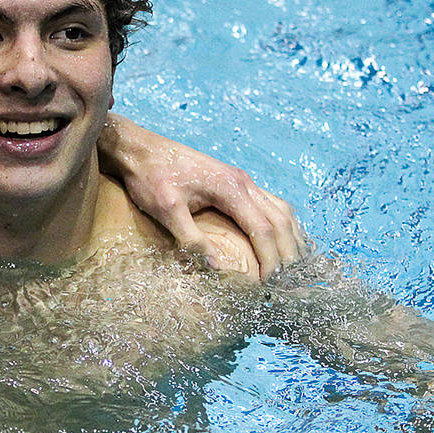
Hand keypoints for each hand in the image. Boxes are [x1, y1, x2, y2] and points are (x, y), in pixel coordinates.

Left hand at [102, 115, 307, 277]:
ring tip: (293, 266)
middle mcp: (244, 183)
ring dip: (291, 238)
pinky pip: (270, 203)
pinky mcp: (235, 181)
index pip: (263, 229)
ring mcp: (242, 180)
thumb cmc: (150, 178)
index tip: (271, 283)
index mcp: (231, 189)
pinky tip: (280, 240)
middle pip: (281, 220)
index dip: (271, 259)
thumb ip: (190, 238)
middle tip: (289, 282)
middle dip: (288, 252)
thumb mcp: (166, 209)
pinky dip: (282, 224)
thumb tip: (216, 267)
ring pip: (281, 209)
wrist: (140, 149)